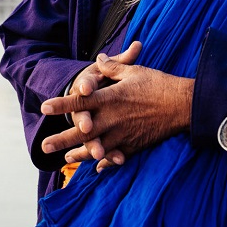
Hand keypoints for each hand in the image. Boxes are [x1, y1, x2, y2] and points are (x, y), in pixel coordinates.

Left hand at [41, 50, 193, 171]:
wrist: (183, 105)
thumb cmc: (158, 84)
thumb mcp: (134, 71)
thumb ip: (112, 67)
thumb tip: (99, 58)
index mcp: (110, 98)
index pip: (79, 102)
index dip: (61, 105)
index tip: (44, 108)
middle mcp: (113, 119)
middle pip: (82, 131)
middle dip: (61, 139)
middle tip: (44, 146)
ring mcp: (123, 135)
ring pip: (96, 148)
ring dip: (79, 154)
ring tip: (65, 159)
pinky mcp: (134, 145)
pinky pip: (116, 157)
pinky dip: (106, 163)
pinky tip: (97, 168)